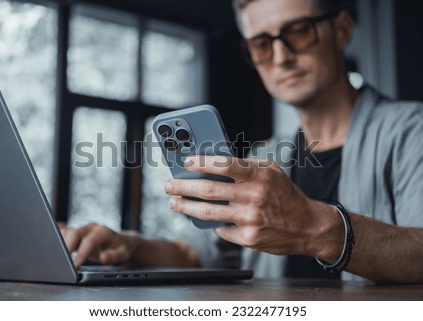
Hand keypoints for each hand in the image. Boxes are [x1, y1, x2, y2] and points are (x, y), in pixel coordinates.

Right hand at [59, 223, 140, 267]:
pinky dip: (55, 234)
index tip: (75, 266)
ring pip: (66, 232)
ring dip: (59, 242)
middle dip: (66, 246)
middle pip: (74, 233)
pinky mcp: (76, 233)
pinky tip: (48, 237)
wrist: (121, 242)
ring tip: (54, 255)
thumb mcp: (123, 254)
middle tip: (60, 261)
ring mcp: (82, 230)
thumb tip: (103, 257)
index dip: (82, 253)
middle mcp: (90, 228)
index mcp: (102, 232)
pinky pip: (63, 231)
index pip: (89, 241)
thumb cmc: (121, 249)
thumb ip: (114, 256)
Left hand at [165, 155, 343, 260]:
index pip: (224, 165)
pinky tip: (203, 219)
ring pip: (208, 213)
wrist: (308, 226)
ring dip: (185, 207)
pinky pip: (221, 229)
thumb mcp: (272, 171)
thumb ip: (246, 165)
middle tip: (169, 185)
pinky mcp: (249, 238)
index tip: (185, 162)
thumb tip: (212, 163)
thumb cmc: (285, 194)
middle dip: (183, 187)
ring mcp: (250, 219)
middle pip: (208, 190)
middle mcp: (254, 197)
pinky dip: (211, 224)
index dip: (201, 162)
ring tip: (174, 202)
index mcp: (260, 175)